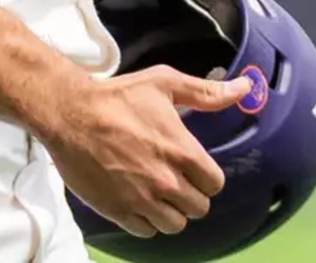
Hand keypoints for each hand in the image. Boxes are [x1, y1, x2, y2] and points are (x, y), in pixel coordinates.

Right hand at [40, 66, 249, 238]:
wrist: (70, 114)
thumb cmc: (118, 96)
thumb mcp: (165, 83)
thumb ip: (207, 92)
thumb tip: (245, 87)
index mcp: (181, 150)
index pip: (215, 184)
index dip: (207, 177)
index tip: (194, 168)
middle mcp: (166, 180)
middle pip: (198, 208)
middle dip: (191, 195)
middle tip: (176, 180)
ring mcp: (141, 199)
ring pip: (175, 225)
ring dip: (170, 211)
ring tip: (158, 194)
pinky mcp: (118, 211)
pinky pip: (146, 232)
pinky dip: (146, 221)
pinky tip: (139, 202)